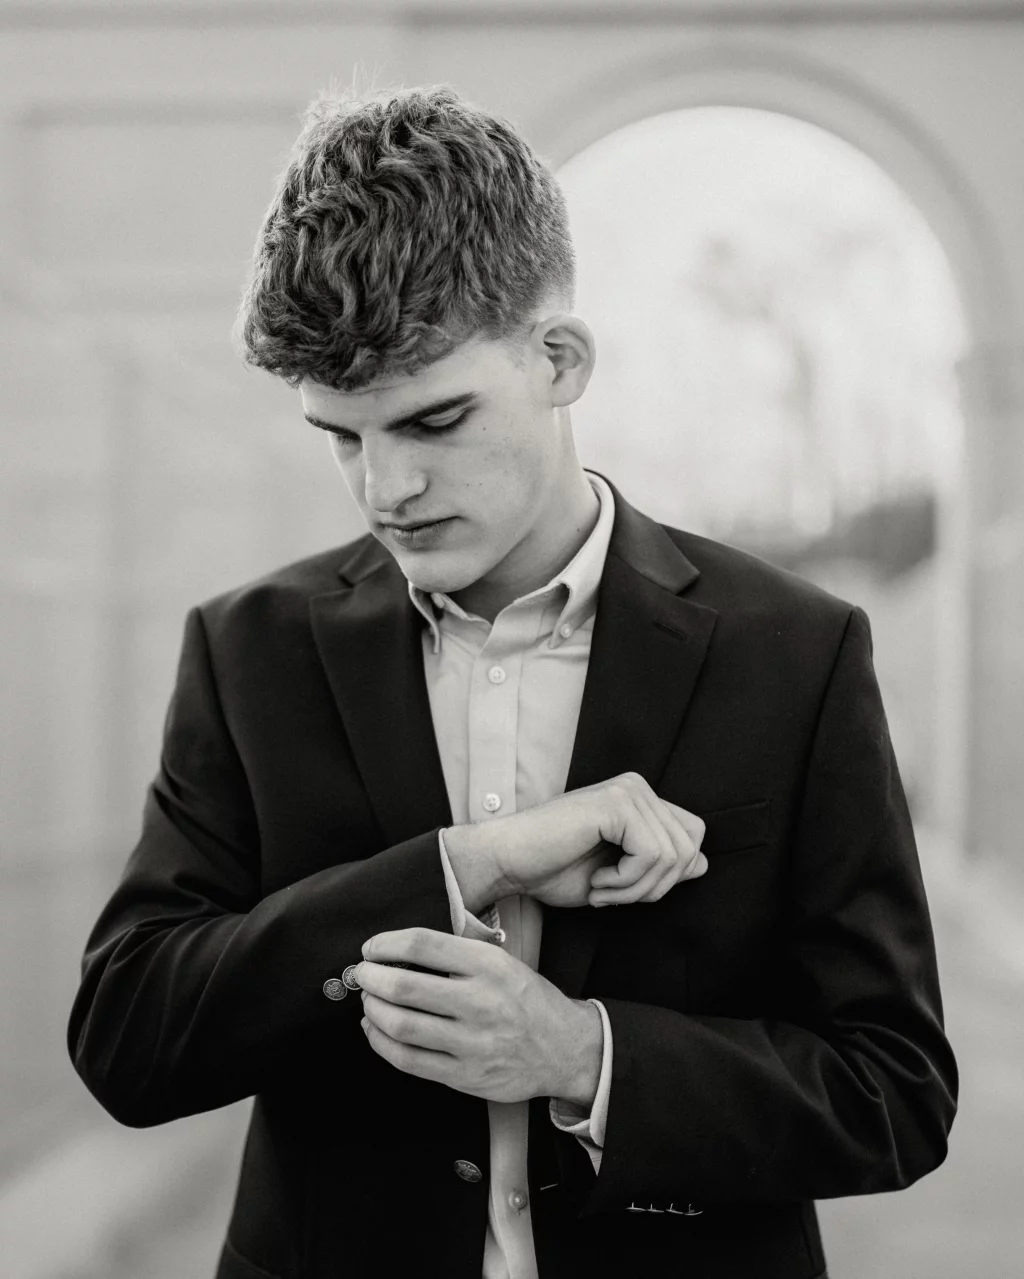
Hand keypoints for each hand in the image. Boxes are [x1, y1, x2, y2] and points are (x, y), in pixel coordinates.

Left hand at [356, 928, 602, 1105]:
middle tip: (362, 973)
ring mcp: (472, 1042)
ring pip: (401, 1025)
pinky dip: (382, 1042)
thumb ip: (459, 952)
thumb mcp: (503, 961)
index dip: (386, 944)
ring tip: (368, 1000)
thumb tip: (401, 948)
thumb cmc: (528, 1000)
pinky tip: (375, 1030)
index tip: (371, 947)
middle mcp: (480, 1002)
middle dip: (371, 978)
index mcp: (489, 965)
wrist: (565, 1049)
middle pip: (404, 986)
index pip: (422, 945)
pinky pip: (409, 1060)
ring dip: (372, 1009)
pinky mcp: (464, 1076)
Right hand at [445, 772, 706, 909]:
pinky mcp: (617, 803)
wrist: (509, 863)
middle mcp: (638, 788)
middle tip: (609, 892)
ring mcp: (628, 791)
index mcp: (640, 801)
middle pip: (689, 850)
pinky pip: (652, 855)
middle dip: (653, 887)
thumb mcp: (620, 875)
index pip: (693, 837)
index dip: (667, 875)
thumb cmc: (553, 868)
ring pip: (673, 857)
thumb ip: (658, 866)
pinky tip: (597, 880)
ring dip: (636, 888)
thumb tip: (702, 863)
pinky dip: (627, 881)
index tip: (624, 886)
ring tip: (600, 887)